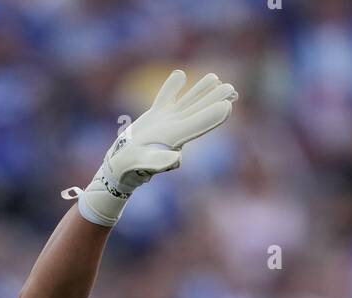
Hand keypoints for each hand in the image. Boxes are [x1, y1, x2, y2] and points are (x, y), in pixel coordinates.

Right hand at [77, 69, 238, 225]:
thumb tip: (177, 159)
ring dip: (201, 91)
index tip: (229, 106)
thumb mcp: (144, 164)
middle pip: (197, 111)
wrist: (120, 167)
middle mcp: (174, 128)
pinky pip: (165, 98)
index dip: (212, 115)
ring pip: (186, 102)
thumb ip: (160, 161)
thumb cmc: (131, 168)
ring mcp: (165, 122)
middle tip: (232, 89)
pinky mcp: (154, 118)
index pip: (197, 124)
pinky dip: (172, 87)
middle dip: (215, 100)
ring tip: (215, 78)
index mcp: (174, 137)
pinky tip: (180, 75)